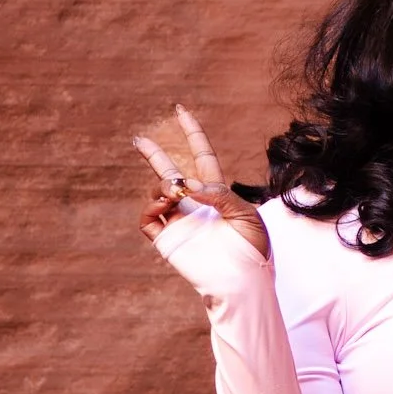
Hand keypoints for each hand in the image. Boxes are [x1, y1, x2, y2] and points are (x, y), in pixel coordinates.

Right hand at [133, 105, 269, 261]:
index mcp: (217, 194)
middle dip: (154, 155)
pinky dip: (153, 206)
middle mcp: (195, 205)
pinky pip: (148, 217)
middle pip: (170, 173)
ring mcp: (179, 221)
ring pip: (159, 193)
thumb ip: (220, 195)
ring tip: (176, 192)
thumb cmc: (253, 250)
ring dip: (165, 185)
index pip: (201, 157)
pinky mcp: (167, 239)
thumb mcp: (246, 215)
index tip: (181, 112)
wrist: (244, 281)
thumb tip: (188, 185)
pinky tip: (165, 204)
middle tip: (139, 139)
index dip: (192, 134)